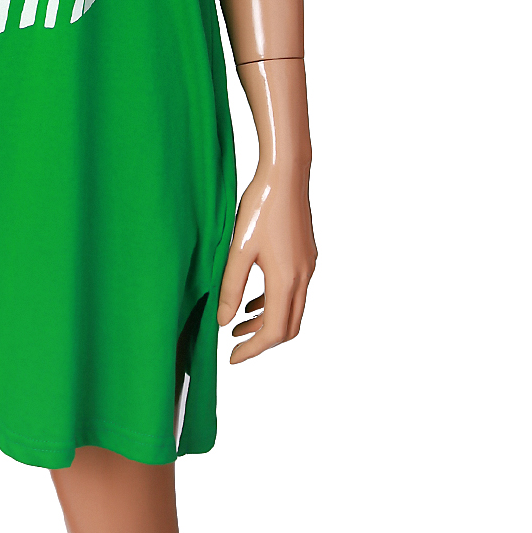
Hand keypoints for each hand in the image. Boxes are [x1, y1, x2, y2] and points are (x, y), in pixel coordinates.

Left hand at [217, 160, 316, 363]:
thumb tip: (223, 320)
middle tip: (236, 345)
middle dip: (263, 341)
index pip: (274, 332)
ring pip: (292, 309)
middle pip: (288, 327)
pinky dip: (275, 302)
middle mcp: (303, 277)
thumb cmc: (260, 207)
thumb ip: (230, 287)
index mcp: (286, 280)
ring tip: (239, 324)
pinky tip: (254, 299)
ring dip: (268, 322)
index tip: (233, 357)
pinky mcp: (307, 255)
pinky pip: (294, 291)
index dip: (253, 349)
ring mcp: (308, 266)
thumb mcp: (238, 249)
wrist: (285, 174)